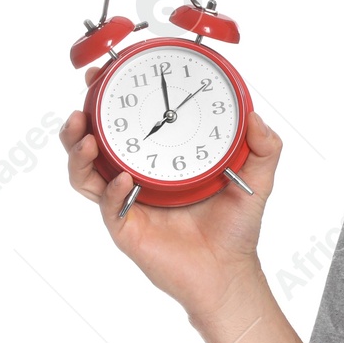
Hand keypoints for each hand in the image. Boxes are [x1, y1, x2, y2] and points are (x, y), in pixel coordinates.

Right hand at [60, 66, 284, 321]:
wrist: (228, 270)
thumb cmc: (236, 227)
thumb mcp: (257, 179)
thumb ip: (264, 146)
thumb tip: (255, 115)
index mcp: (160, 160)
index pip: (129, 124)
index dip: (113, 99)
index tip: (107, 72)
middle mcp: (137, 178)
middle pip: (93, 143)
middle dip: (81, 119)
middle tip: (85, 96)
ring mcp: (127, 202)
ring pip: (85, 173)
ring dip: (79, 152)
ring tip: (86, 135)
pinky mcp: (125, 227)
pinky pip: (107, 205)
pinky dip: (112, 190)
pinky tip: (126, 180)